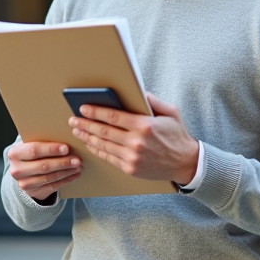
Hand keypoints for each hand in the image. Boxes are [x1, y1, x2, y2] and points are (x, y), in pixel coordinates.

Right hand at [7, 141, 82, 201]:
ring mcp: (24, 183)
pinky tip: (75, 174)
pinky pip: (53, 186)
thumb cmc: (31, 154)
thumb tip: (66, 138)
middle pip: (43, 166)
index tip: (66, 148)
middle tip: (77, 159)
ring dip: (67, 172)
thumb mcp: (30, 145)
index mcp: (15, 153)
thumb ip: (42, 141)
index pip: (34, 150)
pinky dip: (66, 180)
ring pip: (49, 177)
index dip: (51, 149)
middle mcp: (17, 170)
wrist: (23, 172)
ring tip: (78, 166)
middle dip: (62, 162)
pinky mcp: (33, 192)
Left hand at [68, 92, 198, 183]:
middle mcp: (136, 142)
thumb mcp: (170, 112)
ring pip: (103, 145)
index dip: (95, 111)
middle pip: (103, 131)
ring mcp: (132, 157)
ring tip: (77, 131)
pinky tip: (89, 144)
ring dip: (87, 137)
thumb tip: (137, 91)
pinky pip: (108, 158)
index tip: (83, 108)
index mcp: (144, 125)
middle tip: (73, 120)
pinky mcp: (130, 168)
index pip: (113, 116)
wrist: (185, 163)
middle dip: (85, 124)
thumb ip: (152, 100)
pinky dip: (96, 150)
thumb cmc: (177, 135)